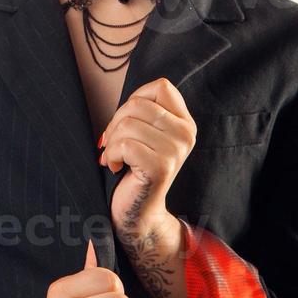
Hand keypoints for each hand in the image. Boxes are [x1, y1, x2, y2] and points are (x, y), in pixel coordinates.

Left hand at [99, 77, 196, 234]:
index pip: (161, 86)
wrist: (140, 212)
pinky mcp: (161, 167)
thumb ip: (145, 112)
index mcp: (185, 123)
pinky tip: (117, 167)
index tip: (129, 121)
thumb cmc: (137, 168)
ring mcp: (176, 150)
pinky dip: (112, 156)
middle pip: (138, 104)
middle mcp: (186, 134)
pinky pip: (124, 145)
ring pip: (128, 124)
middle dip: (116, 122)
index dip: (136, 98)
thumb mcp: (147, 134)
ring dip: (112, 142)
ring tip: (116, 157)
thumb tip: (128, 101)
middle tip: (114, 143)